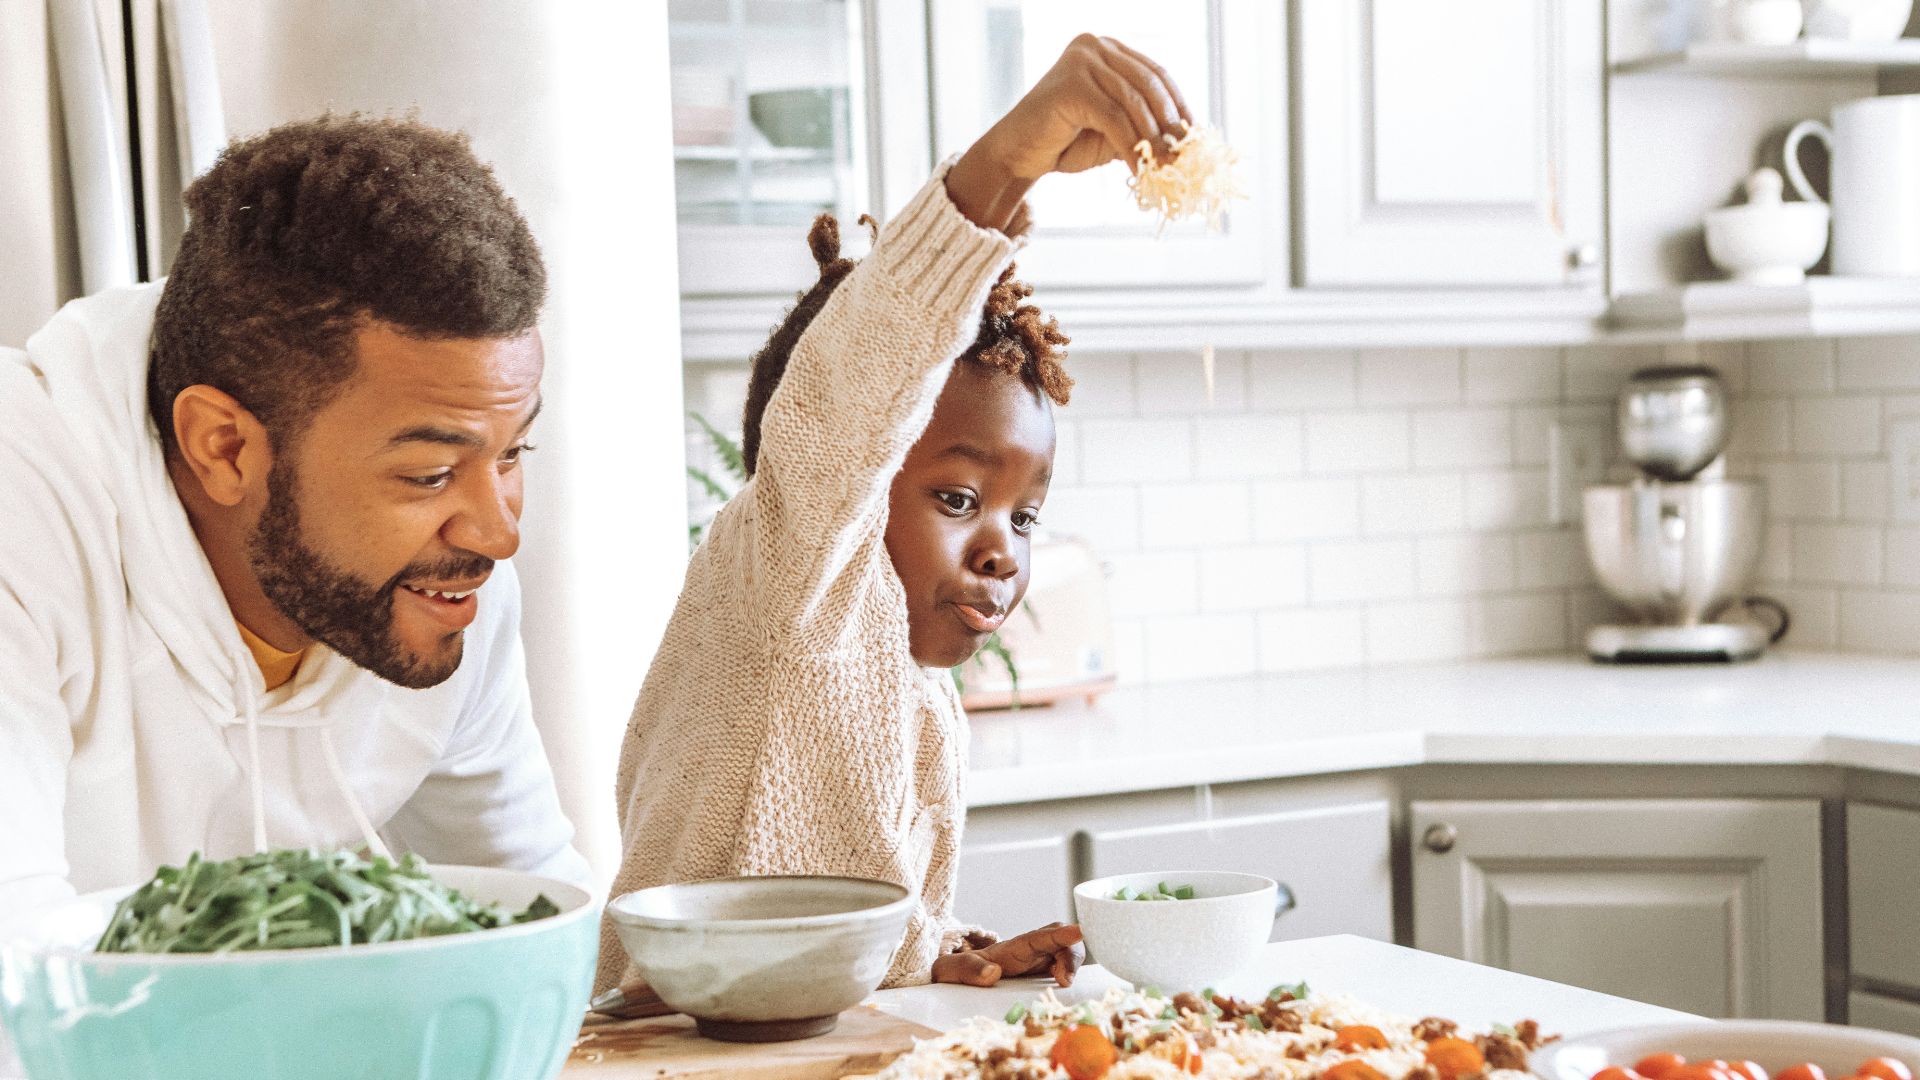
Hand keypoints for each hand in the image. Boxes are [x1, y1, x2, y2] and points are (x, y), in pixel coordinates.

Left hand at [931, 922, 1083, 987]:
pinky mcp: (1039, 976)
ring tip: (1063, 984)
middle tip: (1064, 979)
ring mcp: (1035, 962)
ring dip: (1072, 966)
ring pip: (1065, 954)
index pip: (1037, 937)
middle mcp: (1028, 952)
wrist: (953, 979)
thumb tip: (992, 973)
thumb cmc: (953, 972)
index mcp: (1010, 949)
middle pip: (1060, 941)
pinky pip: (1062, 969)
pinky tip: (1063, 987)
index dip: (1058, 935)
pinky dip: (1069, 974)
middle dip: (1071, 954)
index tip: (1078, 932)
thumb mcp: (949, 970)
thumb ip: (967, 969)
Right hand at [946, 34, 1192, 230]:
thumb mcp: (1114, 130)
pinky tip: (1138, 170)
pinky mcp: (1072, 83)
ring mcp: (1081, 60)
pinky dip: (1131, 147)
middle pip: (1149, 84)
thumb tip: (1186, 140)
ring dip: (1153, 139)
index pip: (1155, 73)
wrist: (1019, 154)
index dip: (1178, 105)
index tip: (1194, 137)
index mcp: (1107, 49)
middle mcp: (1095, 45)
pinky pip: (1114, 118)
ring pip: (1134, 102)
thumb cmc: (1065, 142)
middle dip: (1169, 124)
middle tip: (1182, 158)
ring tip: (1163, 169)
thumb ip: (1143, 124)